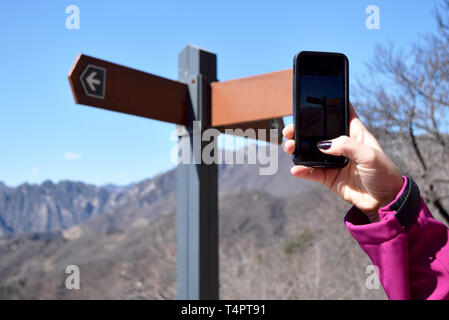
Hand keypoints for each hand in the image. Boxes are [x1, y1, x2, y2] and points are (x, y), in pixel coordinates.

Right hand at [282, 104, 403, 221]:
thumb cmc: (384, 173)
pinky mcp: (328, 176)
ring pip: (310, 152)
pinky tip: (296, 169)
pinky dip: (302, 170)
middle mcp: (341, 145)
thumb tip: (323, 145)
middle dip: (302, 129)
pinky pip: (311, 172)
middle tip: (290, 130)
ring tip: (289, 147)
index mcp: (354, 133)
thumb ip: (346, 146)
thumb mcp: (369, 155)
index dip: (327, 106)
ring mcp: (333, 161)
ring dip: (297, 148)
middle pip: (317, 133)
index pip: (339, 114)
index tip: (311, 102)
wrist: (384, 201)